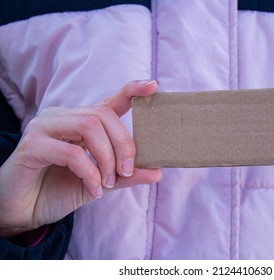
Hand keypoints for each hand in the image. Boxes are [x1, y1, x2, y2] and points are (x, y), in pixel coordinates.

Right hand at [0, 80, 161, 237]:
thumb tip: (157, 172)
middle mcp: (62, 118)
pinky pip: (71, 152)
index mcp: (80, 123)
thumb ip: (125, 175)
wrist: (24, 212)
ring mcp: (44, 128)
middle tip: (128, 171)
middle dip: (123, 144)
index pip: (109, 102)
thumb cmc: (59, 191)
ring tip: (108, 182)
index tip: (153, 85)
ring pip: (89, 126)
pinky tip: (94, 190)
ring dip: (107, 157)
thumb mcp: (101, 183)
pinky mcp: (32, 146)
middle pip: (103, 115)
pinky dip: (89, 172)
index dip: (131, 91)